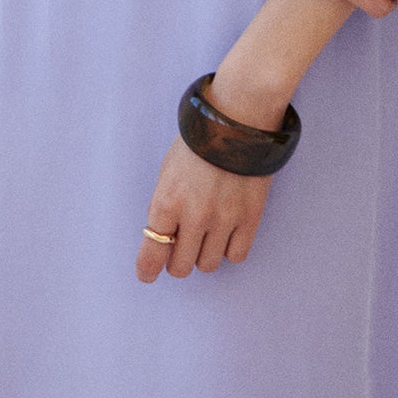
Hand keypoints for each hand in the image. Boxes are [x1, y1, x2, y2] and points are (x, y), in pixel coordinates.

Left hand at [138, 135, 271, 281]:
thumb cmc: (198, 143)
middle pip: (182, 267)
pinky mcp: (250, 218)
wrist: (237, 122)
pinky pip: (237, 255)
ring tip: (206, 236)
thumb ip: (163, 207)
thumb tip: (164, 236)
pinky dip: (229, 249)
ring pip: (209, 265)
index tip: (147, 274)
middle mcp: (194, 217)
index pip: (152, 254)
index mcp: (167, 202)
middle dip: (178, 261)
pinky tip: (227, 234)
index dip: (147, 270)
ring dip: (203, 255)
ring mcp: (224, 219)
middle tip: (182, 247)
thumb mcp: (167, 172)